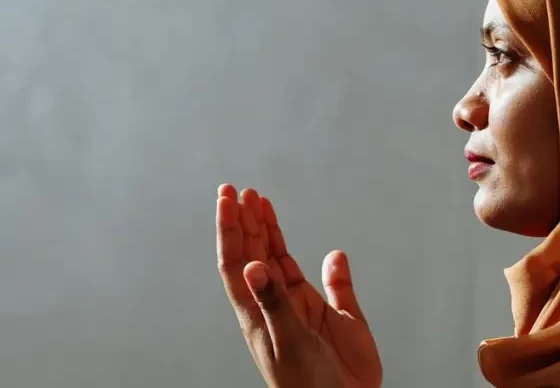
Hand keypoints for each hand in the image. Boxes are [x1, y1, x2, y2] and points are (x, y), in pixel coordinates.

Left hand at [215, 184, 382, 387]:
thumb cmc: (307, 386)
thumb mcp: (287, 341)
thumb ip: (274, 302)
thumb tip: (252, 265)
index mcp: (257, 310)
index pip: (236, 260)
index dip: (230, 228)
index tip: (227, 197)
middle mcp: (274, 303)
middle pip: (253, 252)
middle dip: (245, 221)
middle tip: (239, 190)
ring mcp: (300, 307)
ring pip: (279, 259)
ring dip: (268, 231)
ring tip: (260, 200)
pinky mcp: (331, 315)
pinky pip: (329, 282)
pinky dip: (330, 266)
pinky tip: (332, 254)